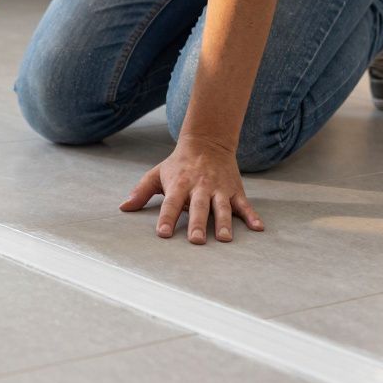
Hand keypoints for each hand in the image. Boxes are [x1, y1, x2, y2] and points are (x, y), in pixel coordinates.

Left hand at [119, 134, 264, 243]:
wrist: (207, 142)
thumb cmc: (178, 164)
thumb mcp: (157, 173)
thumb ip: (141, 191)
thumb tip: (124, 208)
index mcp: (180, 184)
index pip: (171, 203)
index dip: (167, 218)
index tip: (163, 234)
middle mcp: (200, 187)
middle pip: (199, 208)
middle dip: (197, 224)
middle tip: (196, 241)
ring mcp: (219, 189)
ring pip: (222, 208)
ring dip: (223, 223)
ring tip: (224, 239)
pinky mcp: (235, 190)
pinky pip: (245, 205)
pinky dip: (252, 216)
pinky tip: (258, 228)